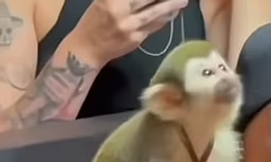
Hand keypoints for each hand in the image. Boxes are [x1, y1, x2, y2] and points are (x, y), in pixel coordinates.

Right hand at [69, 0, 187, 64]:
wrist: (87, 49)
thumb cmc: (95, 20)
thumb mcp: (105, 1)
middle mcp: (121, 11)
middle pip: (151, 0)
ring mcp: (131, 27)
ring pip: (157, 14)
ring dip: (172, 7)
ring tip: (183, 1)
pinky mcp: (137, 39)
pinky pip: (155, 26)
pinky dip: (165, 19)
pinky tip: (173, 13)